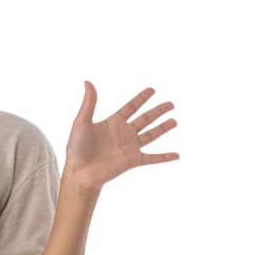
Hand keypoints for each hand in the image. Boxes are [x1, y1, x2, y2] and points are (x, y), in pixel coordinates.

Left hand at [64, 80, 179, 189]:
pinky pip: (152, 158)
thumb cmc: (77, 149)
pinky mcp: (133, 161)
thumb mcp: (82, 122)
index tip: (152, 90)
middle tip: (171, 104)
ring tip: (175, 121)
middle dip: (158, 111)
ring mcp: (130, 147)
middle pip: (145, 119)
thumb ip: (89, 103)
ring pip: (151, 134)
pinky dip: (165, 157)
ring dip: (163, 128)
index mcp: (113, 122)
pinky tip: (177, 155)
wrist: (79, 173)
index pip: (131, 107)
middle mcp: (124, 133)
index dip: (141, 98)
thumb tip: (88, 81)